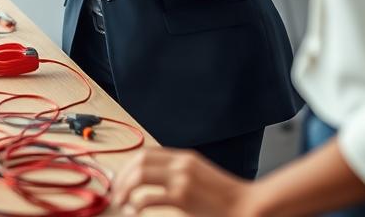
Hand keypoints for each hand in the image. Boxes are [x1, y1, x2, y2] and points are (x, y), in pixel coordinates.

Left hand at [112, 148, 257, 216]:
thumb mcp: (202, 176)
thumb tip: (155, 180)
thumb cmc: (225, 197)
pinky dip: (136, 205)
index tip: (121, 178)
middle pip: (139, 161)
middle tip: (116, 192)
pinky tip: (134, 211)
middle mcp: (181, 164)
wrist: (248, 206)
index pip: (147, 153)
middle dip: (122, 176)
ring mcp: (182, 180)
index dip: (129, 165)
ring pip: (140, 176)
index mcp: (185, 158)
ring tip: (121, 202)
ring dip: (125, 189)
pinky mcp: (182, 198)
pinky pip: (149, 198)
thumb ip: (181, 173)